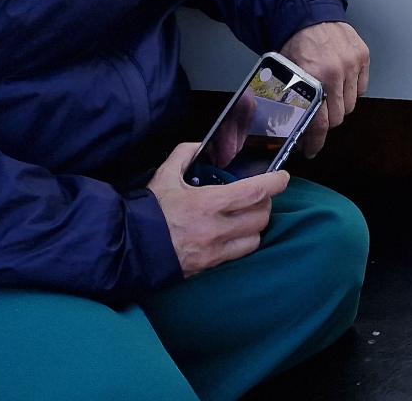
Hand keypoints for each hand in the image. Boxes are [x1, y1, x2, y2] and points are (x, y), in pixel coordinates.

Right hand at [148, 141, 286, 276]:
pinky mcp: (210, 266)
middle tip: (259, 195)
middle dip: (265, 203)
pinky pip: (240, 254)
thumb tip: (199, 145)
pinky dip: (244, 242)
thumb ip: (184, 155)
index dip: (275, 183)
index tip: (283, 177)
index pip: (255, 192)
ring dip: (256, 224)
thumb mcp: (164, 175)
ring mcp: (215, 251)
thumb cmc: (149, 211)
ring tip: (248, 215)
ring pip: (255, 237)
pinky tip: (236, 233)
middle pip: (261, 216)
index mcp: (208, 203)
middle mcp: (217, 229)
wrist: (129, 248)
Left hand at [280, 20, 368, 157]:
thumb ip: (291, 100)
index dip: (315, 141)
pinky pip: (362, 87)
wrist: (308, 13)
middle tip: (317, 119)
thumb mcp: (285, 74)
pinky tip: (340, 83)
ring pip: (352, 104)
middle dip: (326, 122)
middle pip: (338, 116)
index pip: (319, 122)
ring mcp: (352, 64)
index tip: (311, 150)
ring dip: (340, 106)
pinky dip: (353, 90)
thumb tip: (293, 129)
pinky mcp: (363, 56)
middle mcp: (335, 72)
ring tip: (329, 97)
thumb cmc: (294, 43)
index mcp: (312, 77)